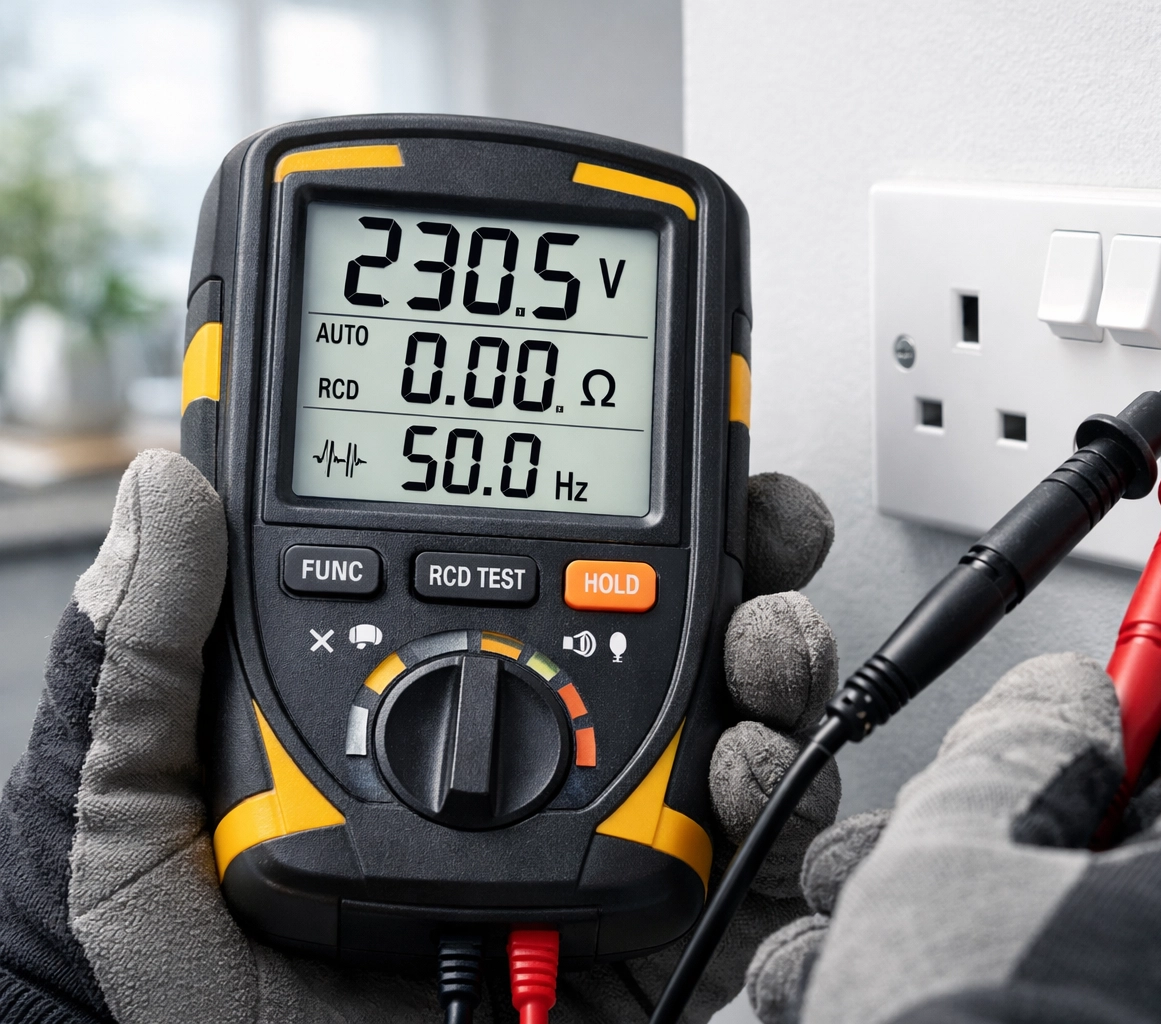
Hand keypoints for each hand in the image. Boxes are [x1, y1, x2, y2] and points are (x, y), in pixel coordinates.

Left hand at [0, 453, 840, 1023]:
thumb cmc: (168, 991)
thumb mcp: (129, 812)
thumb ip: (145, 657)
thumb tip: (172, 488)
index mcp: (423, 696)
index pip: (528, 569)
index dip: (604, 498)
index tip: (648, 439)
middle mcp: (524, 752)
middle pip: (664, 631)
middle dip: (739, 564)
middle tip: (765, 529)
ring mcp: (589, 833)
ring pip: (727, 724)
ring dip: (775, 664)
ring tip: (762, 649)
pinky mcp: (644, 931)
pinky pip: (749, 864)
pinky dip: (782, 808)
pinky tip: (745, 773)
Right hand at [747, 653, 1160, 1023]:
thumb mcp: (957, 858)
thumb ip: (1012, 746)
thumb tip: (1060, 701)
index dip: (1110, 709)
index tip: (1048, 714)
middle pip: (1149, 851)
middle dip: (995, 843)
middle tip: (908, 859)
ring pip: (1107, 956)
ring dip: (968, 937)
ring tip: (850, 958)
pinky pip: (1109, 1022)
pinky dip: (1006, 1011)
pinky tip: (881, 1009)